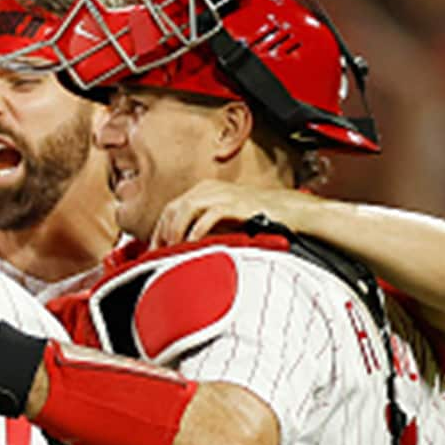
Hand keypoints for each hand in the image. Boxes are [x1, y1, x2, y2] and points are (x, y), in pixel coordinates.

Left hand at [151, 179, 317, 248]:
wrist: (290, 210)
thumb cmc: (256, 217)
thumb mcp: (222, 221)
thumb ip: (201, 228)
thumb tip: (179, 248)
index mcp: (203, 191)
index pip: (169, 210)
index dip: (158, 231)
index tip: (154, 251)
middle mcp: (209, 189)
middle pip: (172, 209)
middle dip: (162, 233)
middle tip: (159, 255)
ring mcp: (222, 194)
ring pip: (185, 209)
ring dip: (175, 232)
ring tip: (173, 251)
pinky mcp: (235, 203)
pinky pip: (208, 216)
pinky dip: (196, 232)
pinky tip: (193, 246)